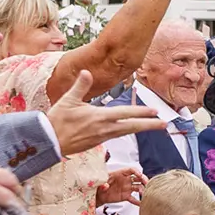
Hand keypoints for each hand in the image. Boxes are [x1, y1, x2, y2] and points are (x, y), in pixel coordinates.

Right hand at [48, 70, 167, 155]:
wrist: (49, 141)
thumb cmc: (58, 120)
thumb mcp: (68, 99)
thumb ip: (80, 85)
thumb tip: (86, 71)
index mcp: (100, 117)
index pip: (126, 114)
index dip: (142, 113)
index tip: (155, 112)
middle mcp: (104, 129)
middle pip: (132, 127)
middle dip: (149, 125)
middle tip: (164, 124)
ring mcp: (102, 137)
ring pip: (126, 132)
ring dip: (140, 129)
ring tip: (153, 127)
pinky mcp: (97, 143)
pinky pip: (116, 136)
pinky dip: (126, 132)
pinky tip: (129, 130)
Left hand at [95, 166, 145, 206]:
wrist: (98, 194)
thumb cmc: (100, 184)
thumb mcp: (100, 181)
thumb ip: (103, 183)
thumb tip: (106, 185)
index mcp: (120, 173)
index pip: (131, 170)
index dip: (136, 171)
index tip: (139, 175)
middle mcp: (126, 180)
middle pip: (138, 178)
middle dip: (144, 180)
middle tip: (147, 183)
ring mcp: (127, 188)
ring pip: (138, 187)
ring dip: (142, 190)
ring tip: (143, 193)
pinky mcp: (126, 196)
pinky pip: (133, 199)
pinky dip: (138, 202)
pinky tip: (142, 204)